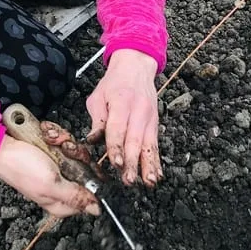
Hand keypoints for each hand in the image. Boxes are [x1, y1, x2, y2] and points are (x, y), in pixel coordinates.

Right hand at [0, 135, 99, 217]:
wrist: (2, 146)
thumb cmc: (22, 167)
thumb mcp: (51, 184)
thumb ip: (76, 197)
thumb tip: (97, 210)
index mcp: (62, 202)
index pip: (92, 195)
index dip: (91, 177)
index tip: (80, 164)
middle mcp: (63, 186)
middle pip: (88, 169)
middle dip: (75, 153)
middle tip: (62, 149)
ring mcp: (59, 168)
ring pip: (78, 151)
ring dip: (64, 141)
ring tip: (50, 141)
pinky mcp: (54, 153)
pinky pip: (66, 141)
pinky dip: (57, 135)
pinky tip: (47, 137)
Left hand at [86, 49, 162, 186]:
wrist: (136, 67)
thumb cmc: (114, 83)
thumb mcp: (98, 96)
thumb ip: (97, 119)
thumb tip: (93, 140)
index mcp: (121, 102)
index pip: (118, 128)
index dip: (117, 146)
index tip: (116, 163)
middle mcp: (138, 110)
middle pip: (135, 139)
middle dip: (132, 162)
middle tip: (128, 180)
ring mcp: (150, 118)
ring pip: (149, 144)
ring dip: (148, 165)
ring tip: (148, 182)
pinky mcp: (155, 124)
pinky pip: (156, 144)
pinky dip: (156, 161)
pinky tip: (157, 174)